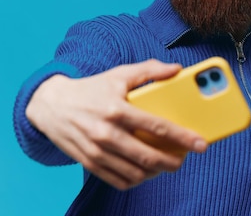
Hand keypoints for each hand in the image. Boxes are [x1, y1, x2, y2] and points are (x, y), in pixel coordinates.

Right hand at [26, 59, 206, 189]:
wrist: (50, 105)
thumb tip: (177, 69)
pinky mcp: (89, 163)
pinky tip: (147, 171)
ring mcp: (96, 152)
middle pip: (148, 156)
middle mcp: (106, 133)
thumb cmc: (91, 89)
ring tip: (167, 163)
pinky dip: (137, 180)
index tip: (200, 143)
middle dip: (173, 161)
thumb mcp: (119, 74)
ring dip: (156, 172)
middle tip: (185, 158)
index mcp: (117, 109)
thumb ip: (150, 70)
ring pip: (135, 173)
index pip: (157, 127)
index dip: (183, 138)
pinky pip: (118, 180)